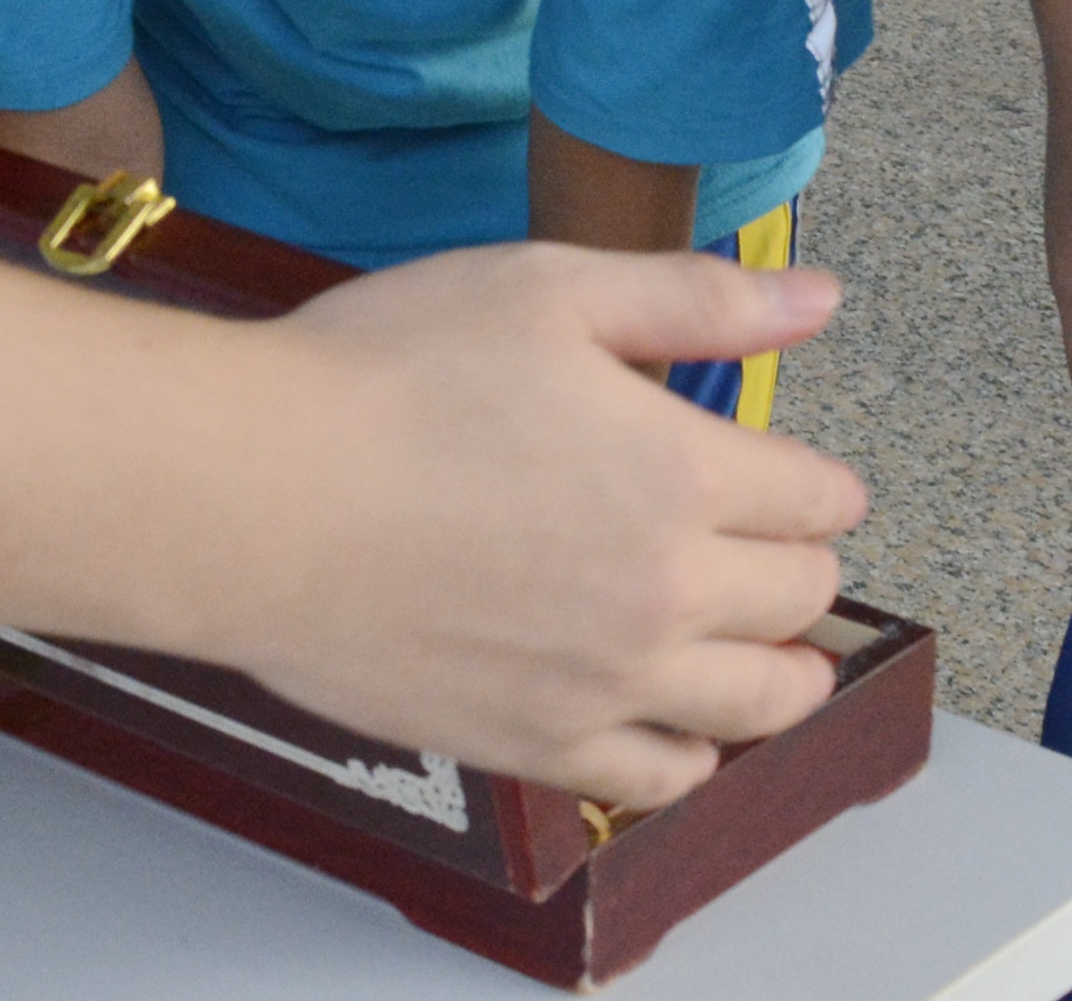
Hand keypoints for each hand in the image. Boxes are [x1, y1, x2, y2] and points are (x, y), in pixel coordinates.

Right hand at [209, 243, 865, 811]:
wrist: (254, 496)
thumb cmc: (381, 379)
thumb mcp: (546, 291)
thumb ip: (696, 299)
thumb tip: (817, 296)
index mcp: (681, 473)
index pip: (817, 497)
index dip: (814, 479)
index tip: (795, 476)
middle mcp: (666, 593)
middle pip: (801, 600)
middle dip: (801, 565)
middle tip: (771, 548)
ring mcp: (606, 684)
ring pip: (759, 706)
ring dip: (783, 673)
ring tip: (769, 653)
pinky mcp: (536, 745)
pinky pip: (659, 781)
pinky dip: (690, 757)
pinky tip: (677, 731)